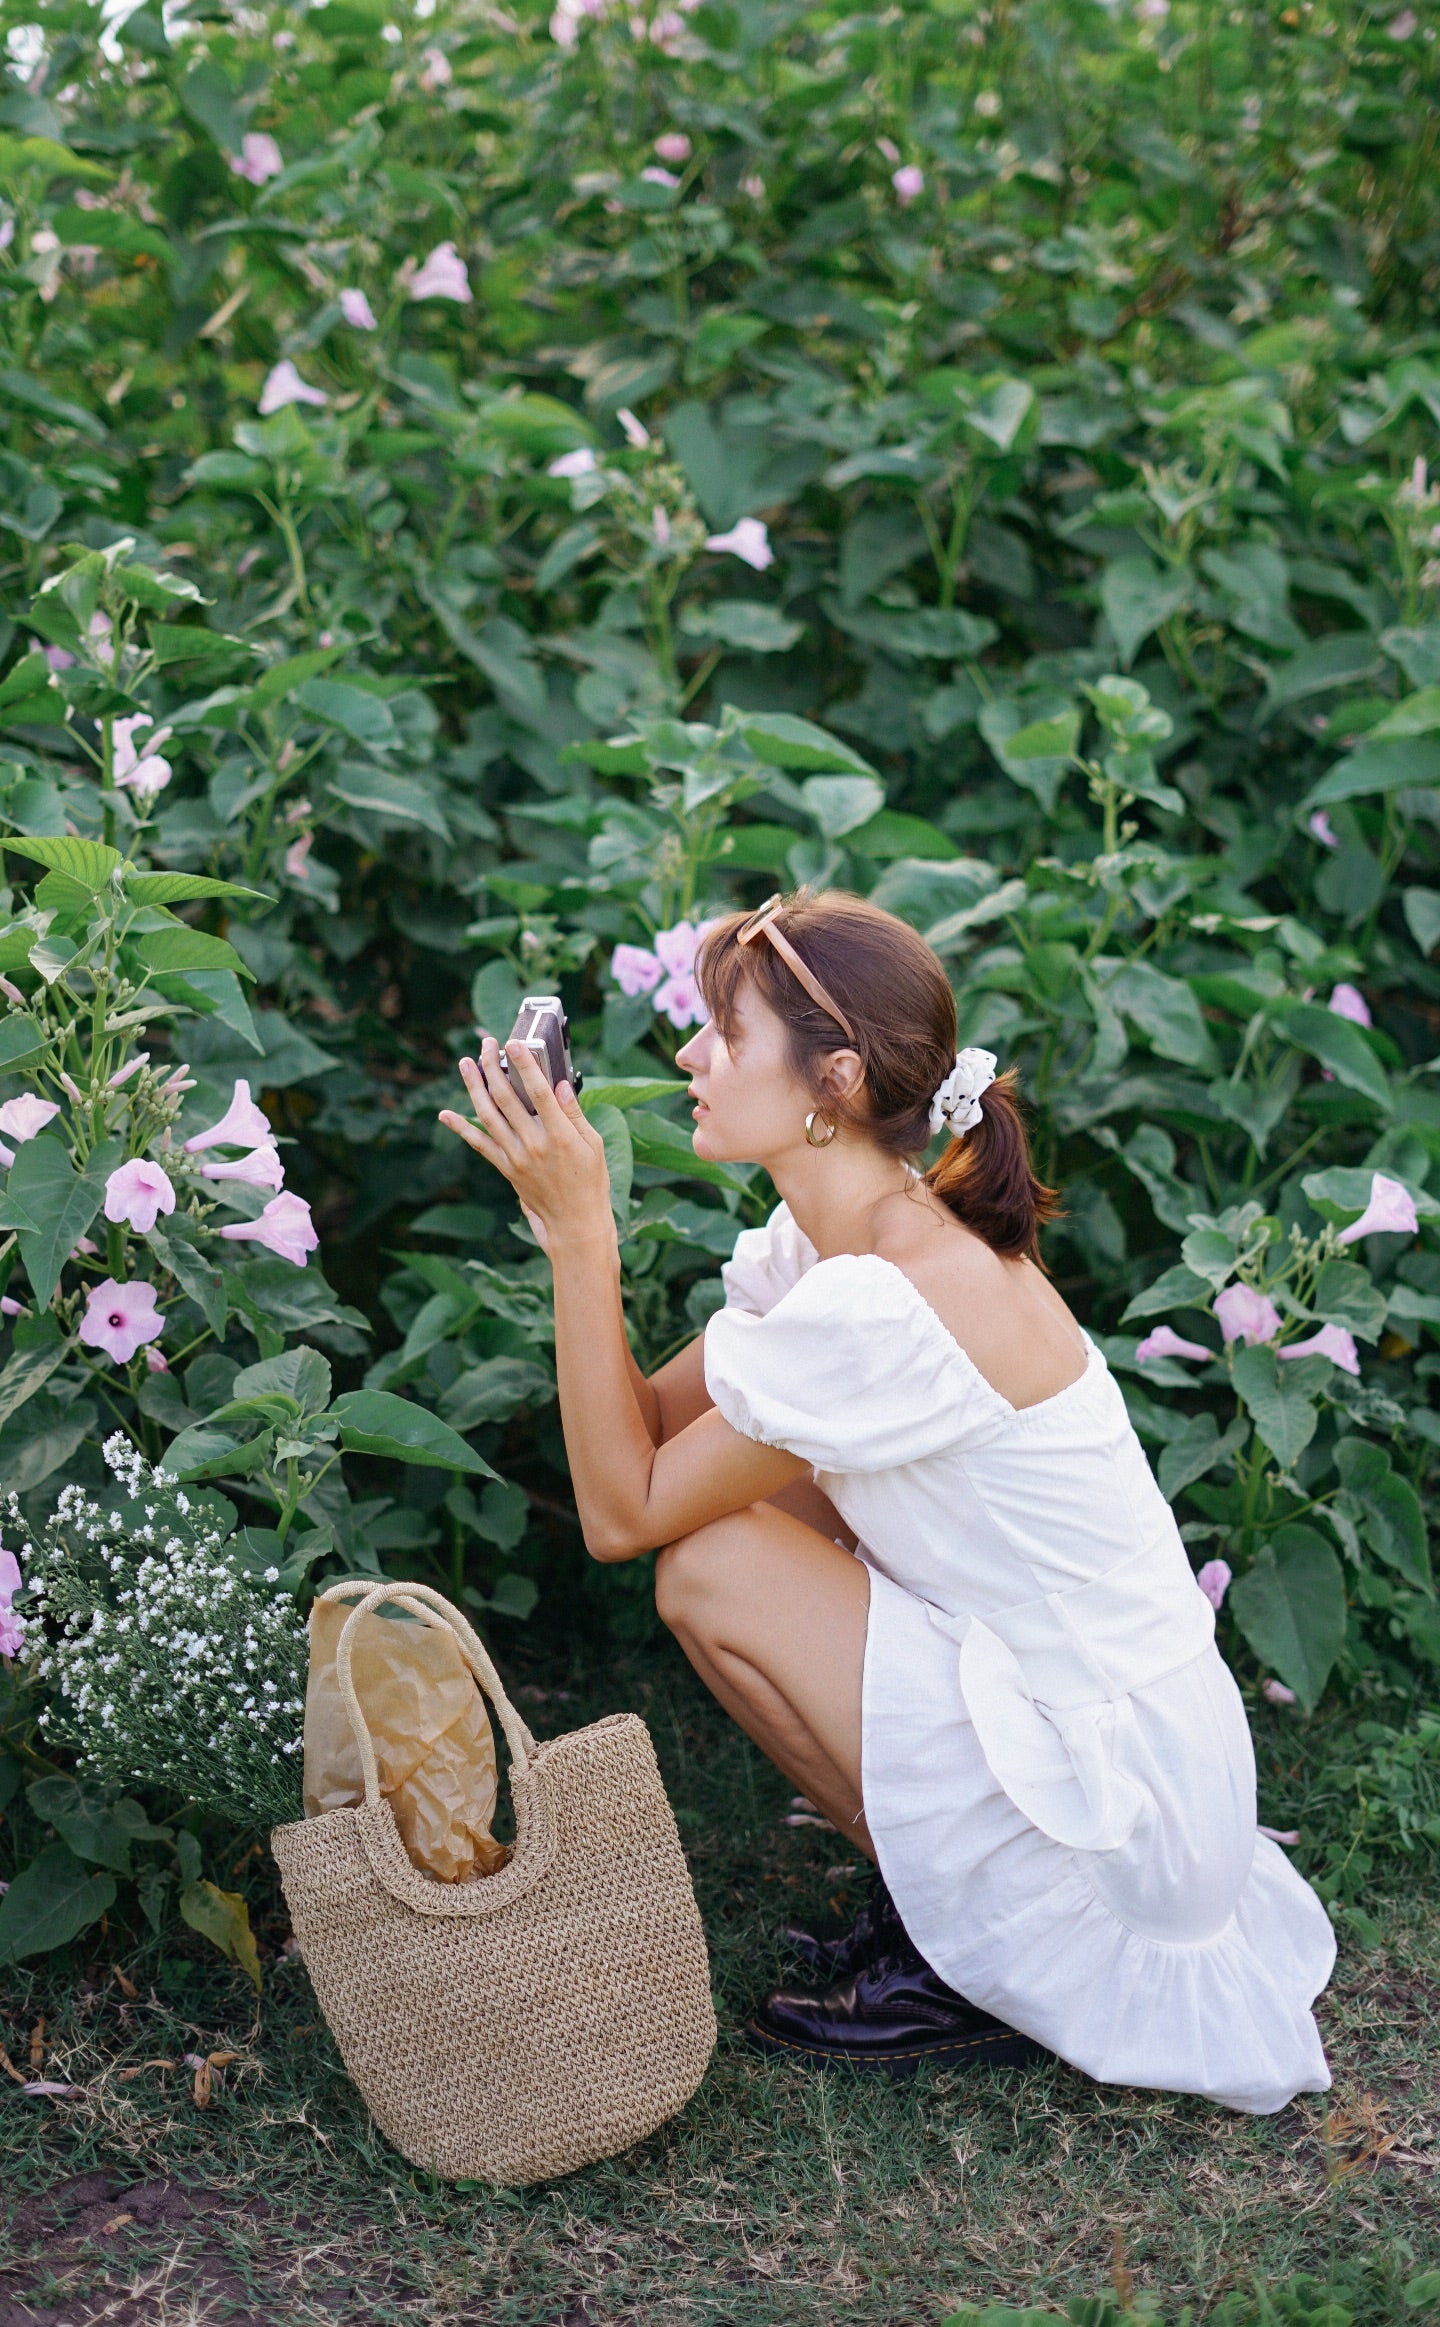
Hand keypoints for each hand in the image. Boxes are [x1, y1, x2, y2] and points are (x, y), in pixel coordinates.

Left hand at [438, 1038, 614, 1256]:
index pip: (539, 1092)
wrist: (574, 1223)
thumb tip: (560, 1085)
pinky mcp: (506, 1168)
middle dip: (494, 1067)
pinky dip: (461, 1128)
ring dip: (474, 1087)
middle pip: (507, 1098)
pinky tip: (446, 1114)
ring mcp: (516, 1157)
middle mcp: (534, 1144)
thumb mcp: (592, 1145)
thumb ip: (574, 1114)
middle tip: (487, 1045)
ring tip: (465, 1064)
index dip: (525, 1065)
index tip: (514, 1043)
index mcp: (560, 1135)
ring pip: (488, 1115)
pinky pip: (479, 1144)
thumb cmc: (590, 1182)